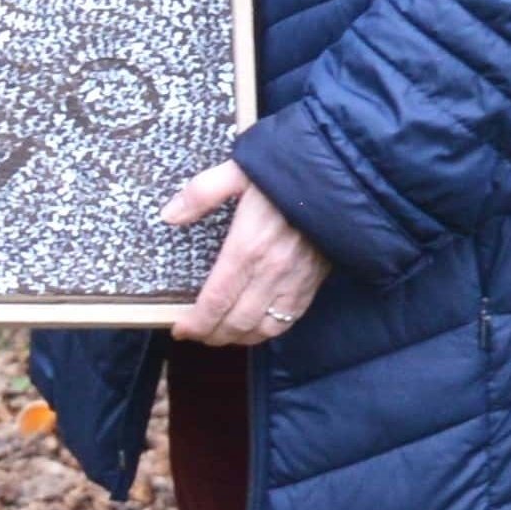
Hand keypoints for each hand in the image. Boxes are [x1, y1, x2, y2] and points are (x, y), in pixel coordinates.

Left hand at [160, 160, 333, 348]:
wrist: (340, 176)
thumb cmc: (287, 171)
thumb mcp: (238, 171)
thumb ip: (202, 193)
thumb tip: (170, 215)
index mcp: (247, 248)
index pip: (215, 301)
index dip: (194, 323)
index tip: (179, 328)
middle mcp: (270, 272)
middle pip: (235, 322)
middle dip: (211, 335)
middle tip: (196, 333)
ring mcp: (294, 282)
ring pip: (261, 328)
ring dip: (238, 338)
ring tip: (221, 334)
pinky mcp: (312, 283)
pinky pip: (288, 320)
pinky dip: (267, 332)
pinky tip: (255, 327)